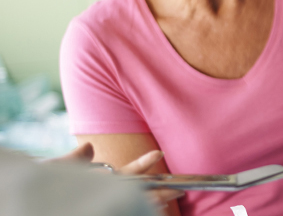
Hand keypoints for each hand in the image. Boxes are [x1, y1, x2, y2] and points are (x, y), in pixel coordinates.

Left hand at [47, 142, 184, 209]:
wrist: (32, 202)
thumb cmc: (40, 188)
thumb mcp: (54, 171)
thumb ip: (72, 161)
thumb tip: (89, 147)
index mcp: (99, 184)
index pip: (127, 174)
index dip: (142, 164)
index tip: (158, 154)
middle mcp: (106, 195)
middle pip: (137, 193)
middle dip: (158, 191)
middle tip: (178, 189)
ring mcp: (106, 204)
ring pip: (133, 204)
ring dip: (152, 203)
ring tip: (171, 198)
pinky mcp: (106, 208)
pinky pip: (126, 209)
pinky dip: (140, 208)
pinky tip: (150, 209)